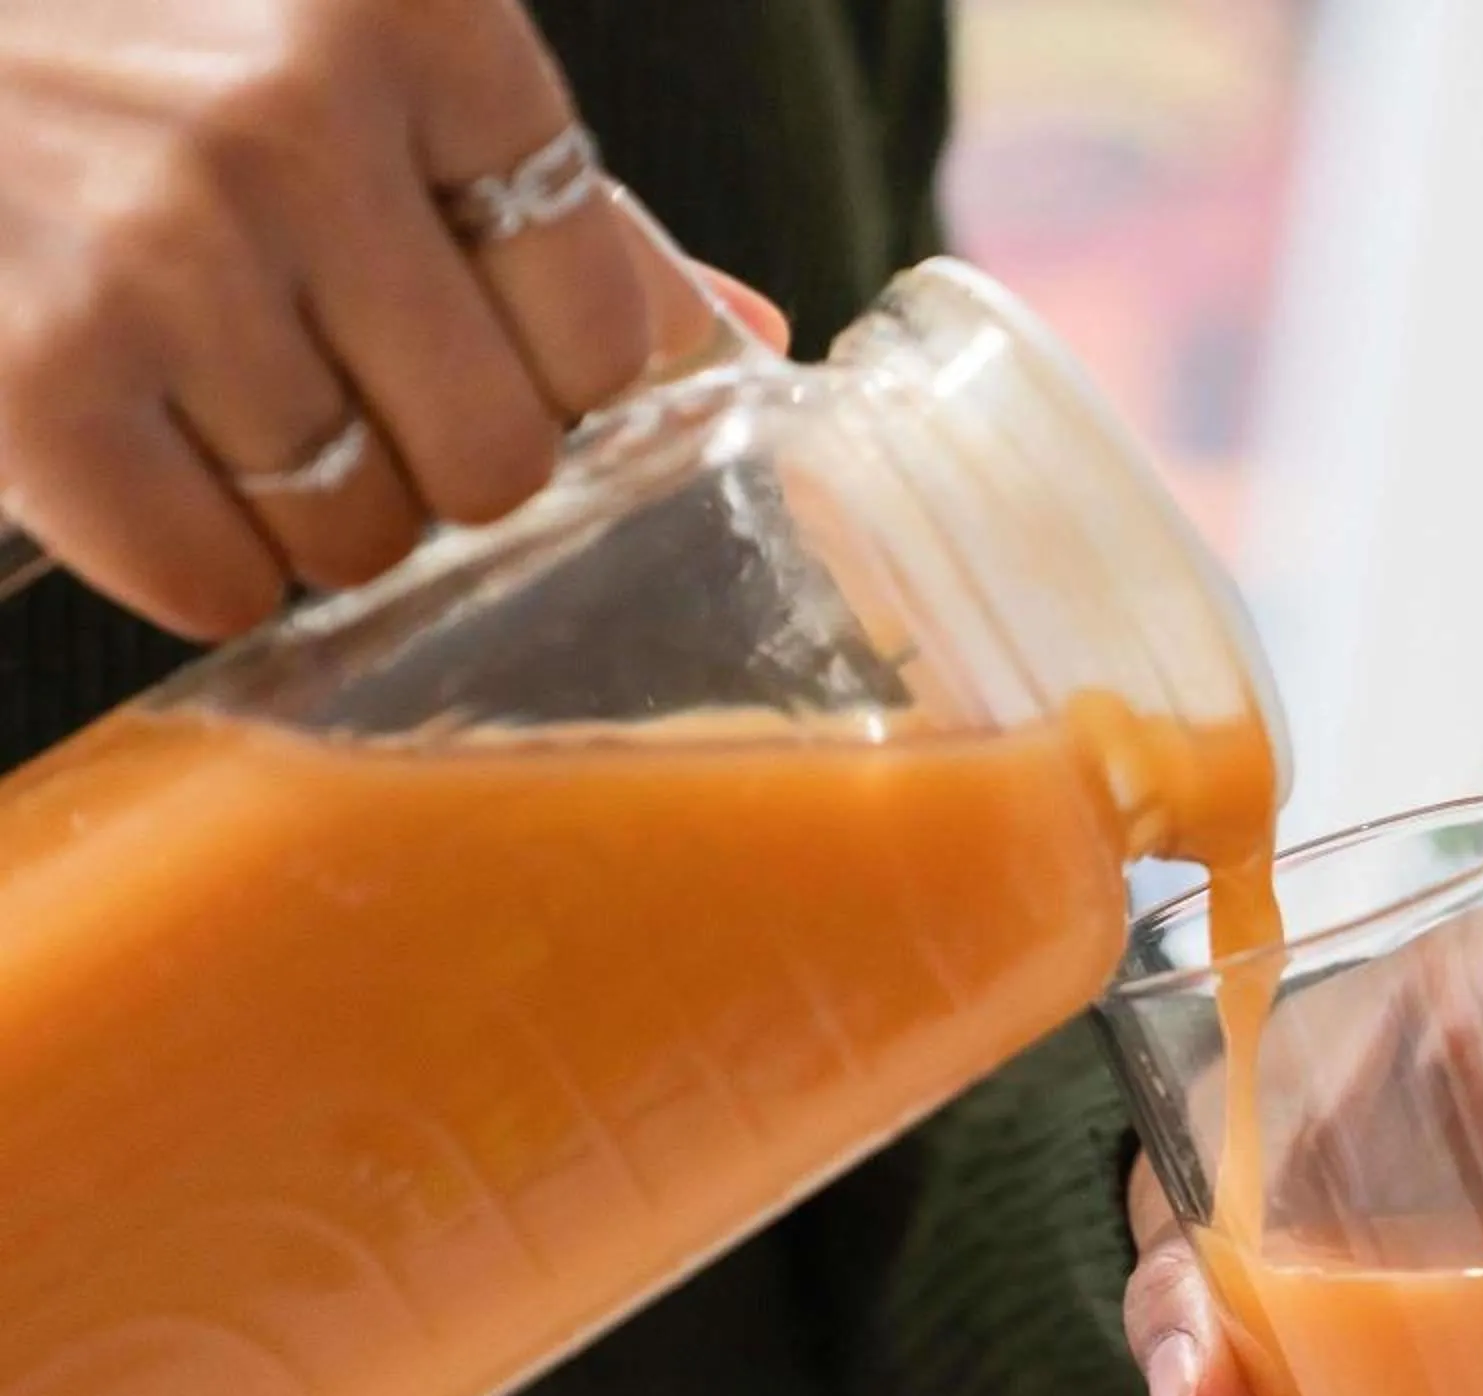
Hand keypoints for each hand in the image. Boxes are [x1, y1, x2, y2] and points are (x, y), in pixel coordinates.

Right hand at [0, 0, 665, 637]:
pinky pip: (214, 582)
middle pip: (499, 455)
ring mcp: (163, 246)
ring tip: (228, 404)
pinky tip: (159, 468)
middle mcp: (297, 122)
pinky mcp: (40, 369)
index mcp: (419, 21)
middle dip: (440, 462)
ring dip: (314, 514)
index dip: (552, 374)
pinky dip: (205, 570)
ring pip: (360, 534)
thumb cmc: (144, 35)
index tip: (472, 344)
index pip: (607, 327)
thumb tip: (742, 345)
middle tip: (347, 396)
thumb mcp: (362, 55)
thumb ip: (544, 197)